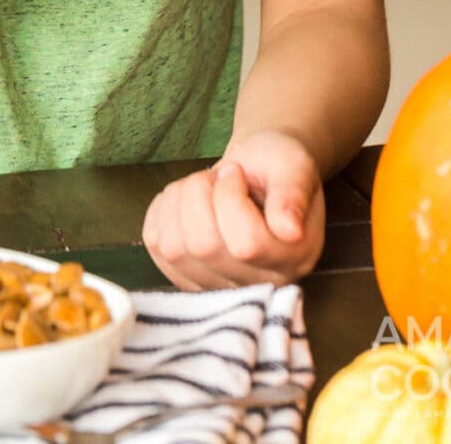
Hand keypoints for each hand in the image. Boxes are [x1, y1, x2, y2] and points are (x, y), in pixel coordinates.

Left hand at [142, 130, 325, 290]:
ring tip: (204, 185)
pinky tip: (186, 199)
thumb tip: (290, 230)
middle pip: (204, 246)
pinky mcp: (186, 277)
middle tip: (218, 175)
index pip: (247, 245)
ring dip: (180, 199)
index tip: (235, 171)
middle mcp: (257, 283)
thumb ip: (293, 194)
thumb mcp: (294, 166)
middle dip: (201, 192)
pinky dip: (162, 210)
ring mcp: (218, 285)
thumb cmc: (276, 166)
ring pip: (175, 248)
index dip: (229, 198)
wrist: (255, 172)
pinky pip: (156, 244)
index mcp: (292, 258)